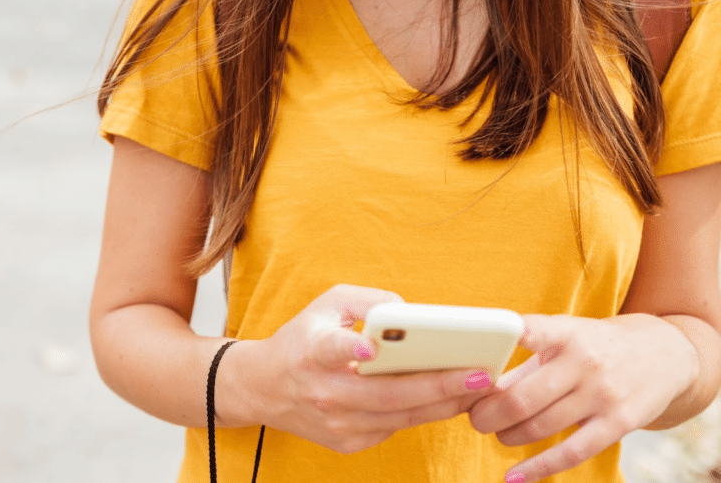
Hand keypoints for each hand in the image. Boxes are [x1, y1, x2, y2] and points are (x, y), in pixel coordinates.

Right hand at [223, 284, 495, 453]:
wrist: (263, 388)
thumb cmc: (302, 339)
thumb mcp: (325, 305)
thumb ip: (367, 299)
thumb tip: (410, 313)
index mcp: (311, 351)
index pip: (329, 350)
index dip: (349, 348)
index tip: (368, 347)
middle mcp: (323, 392)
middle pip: (386, 394)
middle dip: (437, 385)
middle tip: (478, 374)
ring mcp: (336, 423)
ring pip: (399, 417)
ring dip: (443, 404)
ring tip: (479, 387)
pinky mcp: (347, 442)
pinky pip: (395, 428)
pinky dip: (425, 414)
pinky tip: (453, 399)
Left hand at [468, 313, 698, 481]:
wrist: (664, 355)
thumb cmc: (594, 344)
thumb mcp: (564, 337)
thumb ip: (524, 361)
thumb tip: (476, 389)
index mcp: (566, 333)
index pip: (536, 332)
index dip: (510, 337)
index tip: (485, 348)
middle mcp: (585, 362)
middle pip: (523, 397)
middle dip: (489, 414)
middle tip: (475, 418)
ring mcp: (603, 394)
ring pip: (541, 426)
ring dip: (508, 435)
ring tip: (496, 433)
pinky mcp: (618, 423)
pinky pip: (572, 452)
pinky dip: (538, 468)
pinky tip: (514, 476)